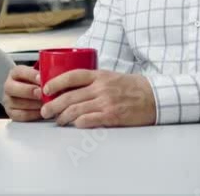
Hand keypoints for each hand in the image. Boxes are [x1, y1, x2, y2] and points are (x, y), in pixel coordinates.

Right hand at [2, 65, 43, 121]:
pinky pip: (21, 115)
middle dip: (30, 91)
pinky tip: (42, 111)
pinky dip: (33, 114)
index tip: (42, 79)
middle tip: (43, 93)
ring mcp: (8, 100)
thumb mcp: (39, 75)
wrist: (30, 94)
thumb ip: (44, 75)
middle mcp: (8, 86)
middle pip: (13, 88)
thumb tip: (54, 75)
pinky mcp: (11, 113)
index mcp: (14, 73)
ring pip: (17, 102)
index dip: (31, 75)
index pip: (19, 72)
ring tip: (46, 103)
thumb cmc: (37, 83)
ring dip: (33, 104)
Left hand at [40, 69, 155, 127]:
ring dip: (63, 117)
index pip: (72, 76)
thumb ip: (93, 80)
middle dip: (53, 105)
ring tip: (58, 121)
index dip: (55, 82)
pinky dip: (79, 123)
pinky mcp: (113, 116)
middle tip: (45, 111)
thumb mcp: (111, 77)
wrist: (155, 97)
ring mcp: (106, 102)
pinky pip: (90, 120)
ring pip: (76, 109)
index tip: (44, 89)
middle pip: (70, 96)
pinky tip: (74, 125)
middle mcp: (101, 88)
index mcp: (99, 76)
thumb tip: (70, 87)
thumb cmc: (132, 87)